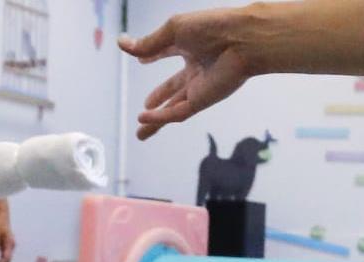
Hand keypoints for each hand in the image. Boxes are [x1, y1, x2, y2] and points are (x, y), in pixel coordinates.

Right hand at [119, 7, 255, 140]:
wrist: (242, 41)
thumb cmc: (212, 28)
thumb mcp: (173, 32)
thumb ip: (147, 43)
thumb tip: (121, 44)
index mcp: (192, 45)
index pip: (168, 53)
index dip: (154, 55)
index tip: (142, 59)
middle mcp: (197, 68)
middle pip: (174, 89)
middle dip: (159, 101)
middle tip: (144, 108)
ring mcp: (200, 87)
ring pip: (174, 108)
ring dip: (156, 120)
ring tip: (140, 132)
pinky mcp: (202, 101)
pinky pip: (177, 112)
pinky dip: (160, 117)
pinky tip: (144, 119)